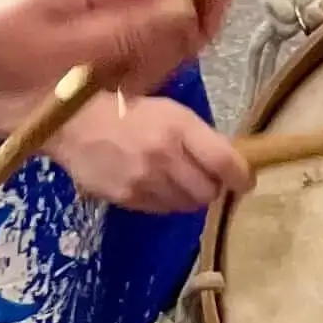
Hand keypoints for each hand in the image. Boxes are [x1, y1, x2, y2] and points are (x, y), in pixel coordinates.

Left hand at [0, 0, 212, 118]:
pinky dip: (122, 73)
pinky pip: (124, 46)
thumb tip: (195, 13)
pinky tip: (92, 95)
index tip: (192, 43)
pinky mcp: (74, 30)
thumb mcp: (53, 43)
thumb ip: (128, 29)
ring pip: (157, 25)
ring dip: (150, 62)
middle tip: (137, 80)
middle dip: (180, 39)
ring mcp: (92, 3)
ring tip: (107, 91)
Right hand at [52, 92, 249, 212]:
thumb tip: (230, 164)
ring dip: (191, 197)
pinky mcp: (127, 199)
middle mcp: (164, 157)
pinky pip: (162, 210)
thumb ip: (201, 137)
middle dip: (214, 188)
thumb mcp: (172, 113)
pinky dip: (168, 201)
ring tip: (180, 180)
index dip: (241, 176)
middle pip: (208, 191)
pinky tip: (158, 185)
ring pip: (187, 205)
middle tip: (209, 179)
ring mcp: (144, 181)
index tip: (245, 181)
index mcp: (179, 128)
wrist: (77, 125)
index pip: (224, 162)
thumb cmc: (131, 112)